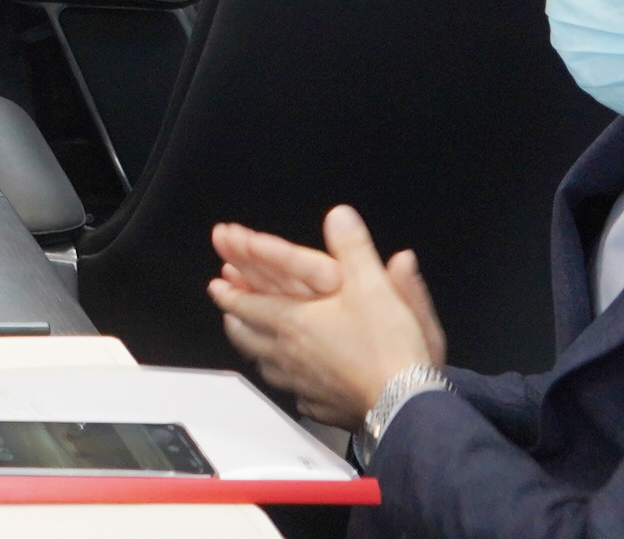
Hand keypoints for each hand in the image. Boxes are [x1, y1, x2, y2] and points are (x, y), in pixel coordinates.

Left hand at [207, 206, 441, 430]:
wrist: (407, 404)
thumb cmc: (388, 345)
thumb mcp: (374, 285)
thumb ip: (353, 248)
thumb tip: (340, 215)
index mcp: (294, 321)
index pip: (248, 305)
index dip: (229, 293)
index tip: (216, 286)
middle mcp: (289, 355)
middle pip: (248, 337)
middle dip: (234, 320)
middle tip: (226, 311)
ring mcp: (303, 385)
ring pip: (266, 367)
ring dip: (254, 351)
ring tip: (250, 343)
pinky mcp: (323, 407)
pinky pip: (296, 395)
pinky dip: (289, 384)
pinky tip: (293, 384)